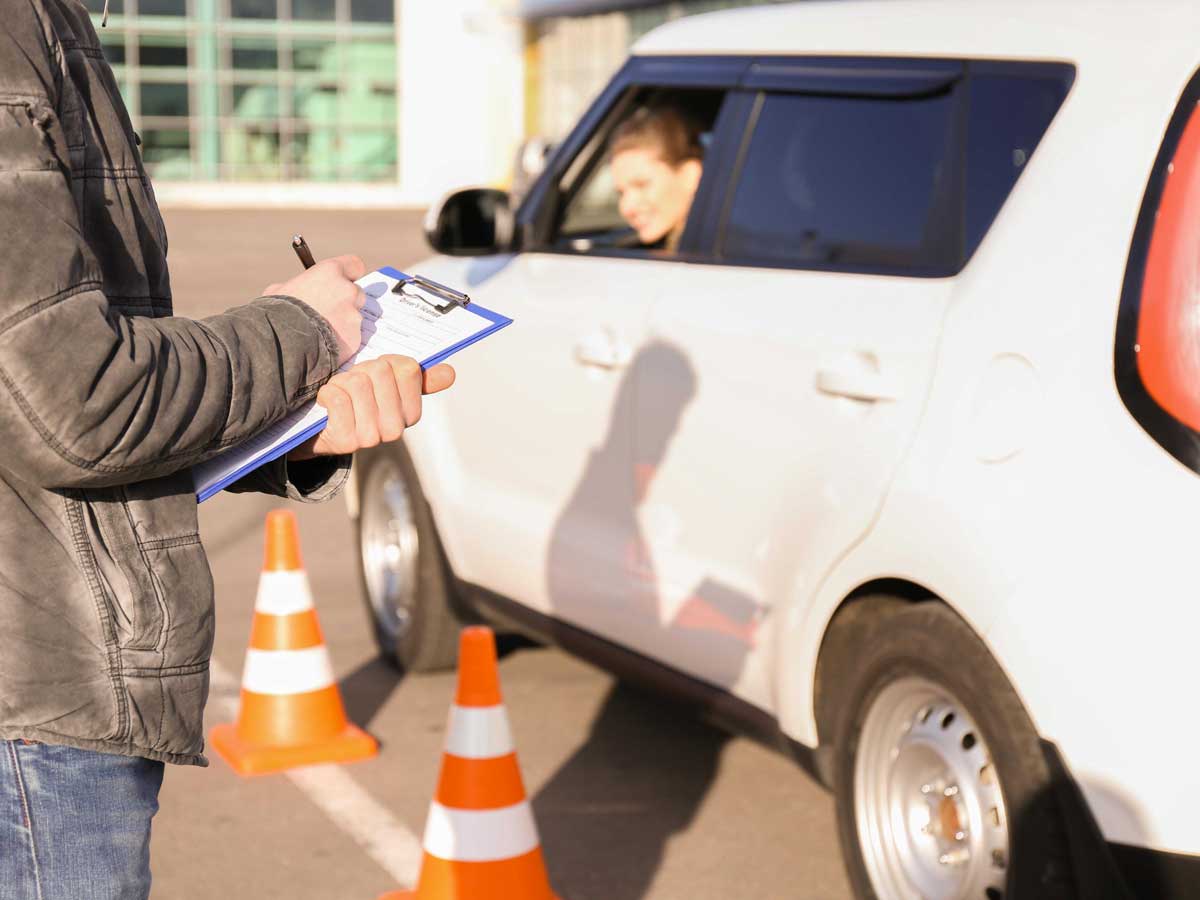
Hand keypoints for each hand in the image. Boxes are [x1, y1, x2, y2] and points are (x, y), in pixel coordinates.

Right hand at [261, 255, 367, 364]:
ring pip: (353, 318)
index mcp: (330, 272)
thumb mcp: (279, 291)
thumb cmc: (277, 313)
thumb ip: (297, 286)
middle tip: (328, 312)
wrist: (283, 343)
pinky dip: (342, 342)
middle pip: (356, 294)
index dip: (349, 274)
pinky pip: (352, 338)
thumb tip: (296, 290)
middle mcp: (347, 290)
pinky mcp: (355, 338)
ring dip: (343, 324)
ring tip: (320, 334)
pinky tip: (324, 346)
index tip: (345, 280)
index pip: (354, 265)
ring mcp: (353, 316)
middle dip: (346, 302)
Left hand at [287, 356, 456, 458]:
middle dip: (361, 370)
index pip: (408, 368)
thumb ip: (418, 378)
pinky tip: (327, 403)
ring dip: (341, 382)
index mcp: (411, 413)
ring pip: (359, 384)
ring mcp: (372, 437)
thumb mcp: (385, 385)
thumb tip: (450, 373)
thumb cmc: (355, 400)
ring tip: (340, 395)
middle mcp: (396, 429)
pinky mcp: (346, 441)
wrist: (319, 430)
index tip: (373, 375)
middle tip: (352, 387)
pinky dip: (327, 393)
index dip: (385, 362)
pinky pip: (339, 398)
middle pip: (381, 371)